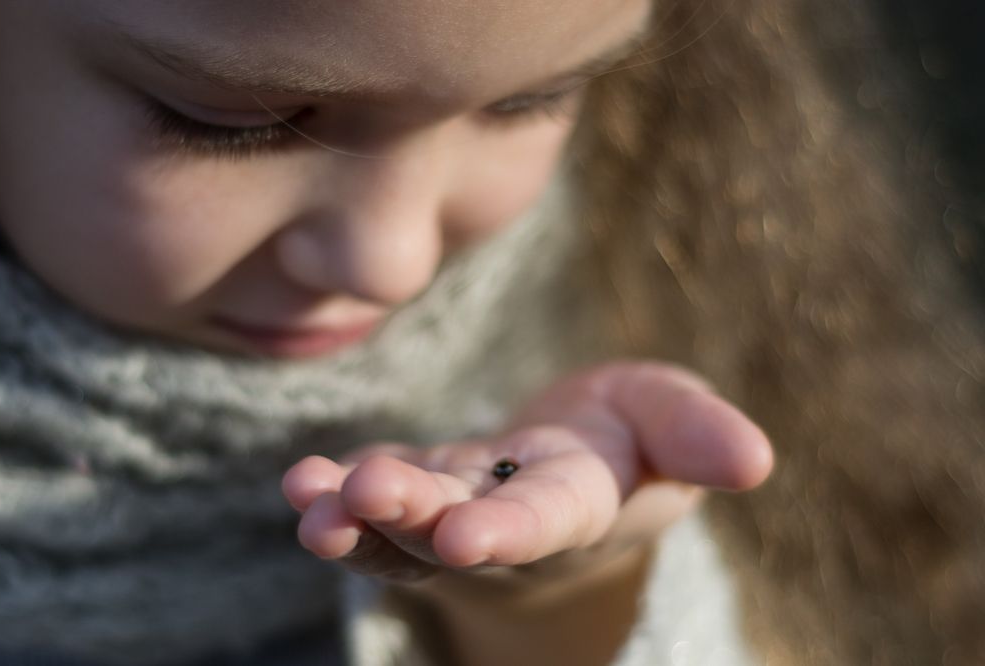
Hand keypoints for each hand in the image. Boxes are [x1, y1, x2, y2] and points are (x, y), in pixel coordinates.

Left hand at [282, 362, 772, 584]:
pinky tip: (303, 484)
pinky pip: (371, 505)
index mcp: (577, 501)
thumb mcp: (673, 420)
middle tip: (366, 496)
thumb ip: (700, 437)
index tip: (466, 538)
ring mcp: (454, 510)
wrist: (577, 461)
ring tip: (309, 499)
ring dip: (355, 519)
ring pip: (401, 529)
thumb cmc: (634, 436)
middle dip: (413, 518)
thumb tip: (755, 460)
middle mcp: (508, 519)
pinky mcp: (417, 492)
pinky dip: (335, 497)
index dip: (508, 530)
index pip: (544, 520)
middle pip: (457, 528)